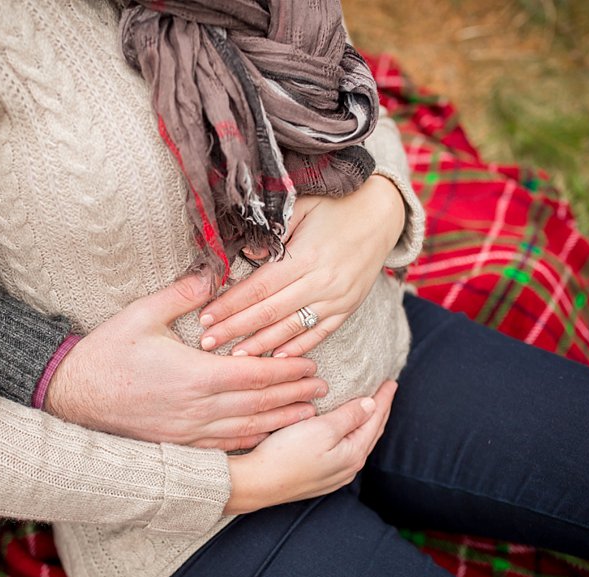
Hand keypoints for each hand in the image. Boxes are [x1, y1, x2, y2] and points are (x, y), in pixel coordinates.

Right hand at [43, 273, 327, 450]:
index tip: (310, 365)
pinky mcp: (178, 443)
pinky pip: (223, 446)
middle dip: (294, 395)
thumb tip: (211, 273)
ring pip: (247, 427)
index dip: (286, 371)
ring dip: (280, 420)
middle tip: (323, 389)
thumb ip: (181, 294)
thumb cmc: (106, 353)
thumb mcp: (141, 315)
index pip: (254, 373)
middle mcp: (198, 407)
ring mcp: (189, 430)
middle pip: (259, 402)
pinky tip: (265, 435)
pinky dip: (250, 440)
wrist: (72, 396)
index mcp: (194, 374)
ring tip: (308, 414)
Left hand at [199, 176, 404, 357]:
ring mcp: (337, 299)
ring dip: (260, 345)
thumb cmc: (336, 206)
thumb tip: (246, 257)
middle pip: (269, 312)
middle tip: (207, 343)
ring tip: (233, 357)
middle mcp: (322, 282)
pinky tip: (274, 359)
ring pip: (292, 328)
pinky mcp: (348, 308)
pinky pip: (319, 334)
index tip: (206, 317)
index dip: (230, 305)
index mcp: (306, 256)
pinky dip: (297, 348)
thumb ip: (273, 233)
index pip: (259, 287)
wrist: (382, 214)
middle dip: (235, 329)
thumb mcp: (302, 207)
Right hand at [224, 381, 396, 514]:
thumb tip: (371, 404)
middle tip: (386, 392)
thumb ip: (349, 416)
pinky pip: (346, 451)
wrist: (259, 483)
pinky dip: (352, 436)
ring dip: (367, 424)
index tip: (391, 382)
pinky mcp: (320, 477)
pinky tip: (346, 432)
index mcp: (353, 453)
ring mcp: (335, 474)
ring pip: (359, 443)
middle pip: (371, 433)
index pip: (374, 419)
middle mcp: (349, 467)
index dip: (383, 399)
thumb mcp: (322, 429)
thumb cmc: (287, 454)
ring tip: (370, 409)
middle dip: (380, 411)